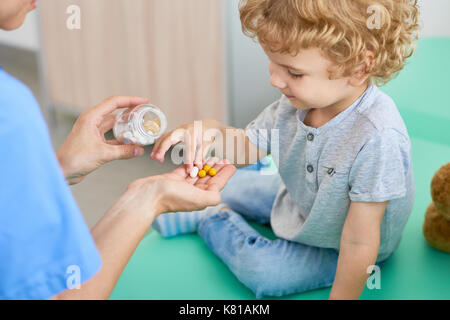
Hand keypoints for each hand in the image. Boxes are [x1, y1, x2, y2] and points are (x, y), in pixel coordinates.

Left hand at [57, 96, 148, 184]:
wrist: (61, 171)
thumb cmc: (74, 159)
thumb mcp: (103, 154)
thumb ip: (124, 151)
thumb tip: (140, 150)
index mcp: (91, 117)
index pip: (114, 102)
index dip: (130, 100)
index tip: (144, 101)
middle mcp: (92, 121)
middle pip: (115, 112)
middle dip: (130, 113)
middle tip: (145, 115)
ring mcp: (93, 131)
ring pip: (114, 125)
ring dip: (126, 127)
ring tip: (140, 128)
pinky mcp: (94, 142)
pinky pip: (111, 137)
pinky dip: (121, 139)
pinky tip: (131, 144)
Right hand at [111, 157, 236, 220]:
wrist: (146, 196)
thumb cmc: (171, 197)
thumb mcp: (198, 198)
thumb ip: (212, 196)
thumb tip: (219, 193)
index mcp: (201, 198)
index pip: (218, 184)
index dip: (225, 174)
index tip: (232, 164)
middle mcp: (194, 193)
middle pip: (209, 179)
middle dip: (217, 169)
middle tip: (224, 158)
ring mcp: (183, 186)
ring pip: (199, 174)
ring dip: (207, 165)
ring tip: (214, 157)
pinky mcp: (173, 179)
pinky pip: (186, 170)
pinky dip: (193, 164)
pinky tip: (197, 159)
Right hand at [150, 119, 222, 174]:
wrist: (206, 124)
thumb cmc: (207, 134)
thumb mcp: (207, 143)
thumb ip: (201, 155)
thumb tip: (198, 167)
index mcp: (193, 132)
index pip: (190, 148)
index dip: (189, 161)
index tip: (188, 170)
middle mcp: (183, 130)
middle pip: (170, 139)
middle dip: (162, 149)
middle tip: (157, 159)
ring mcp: (177, 130)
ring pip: (164, 137)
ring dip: (157, 147)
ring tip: (153, 157)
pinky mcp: (174, 132)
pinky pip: (164, 137)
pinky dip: (158, 145)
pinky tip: (155, 153)